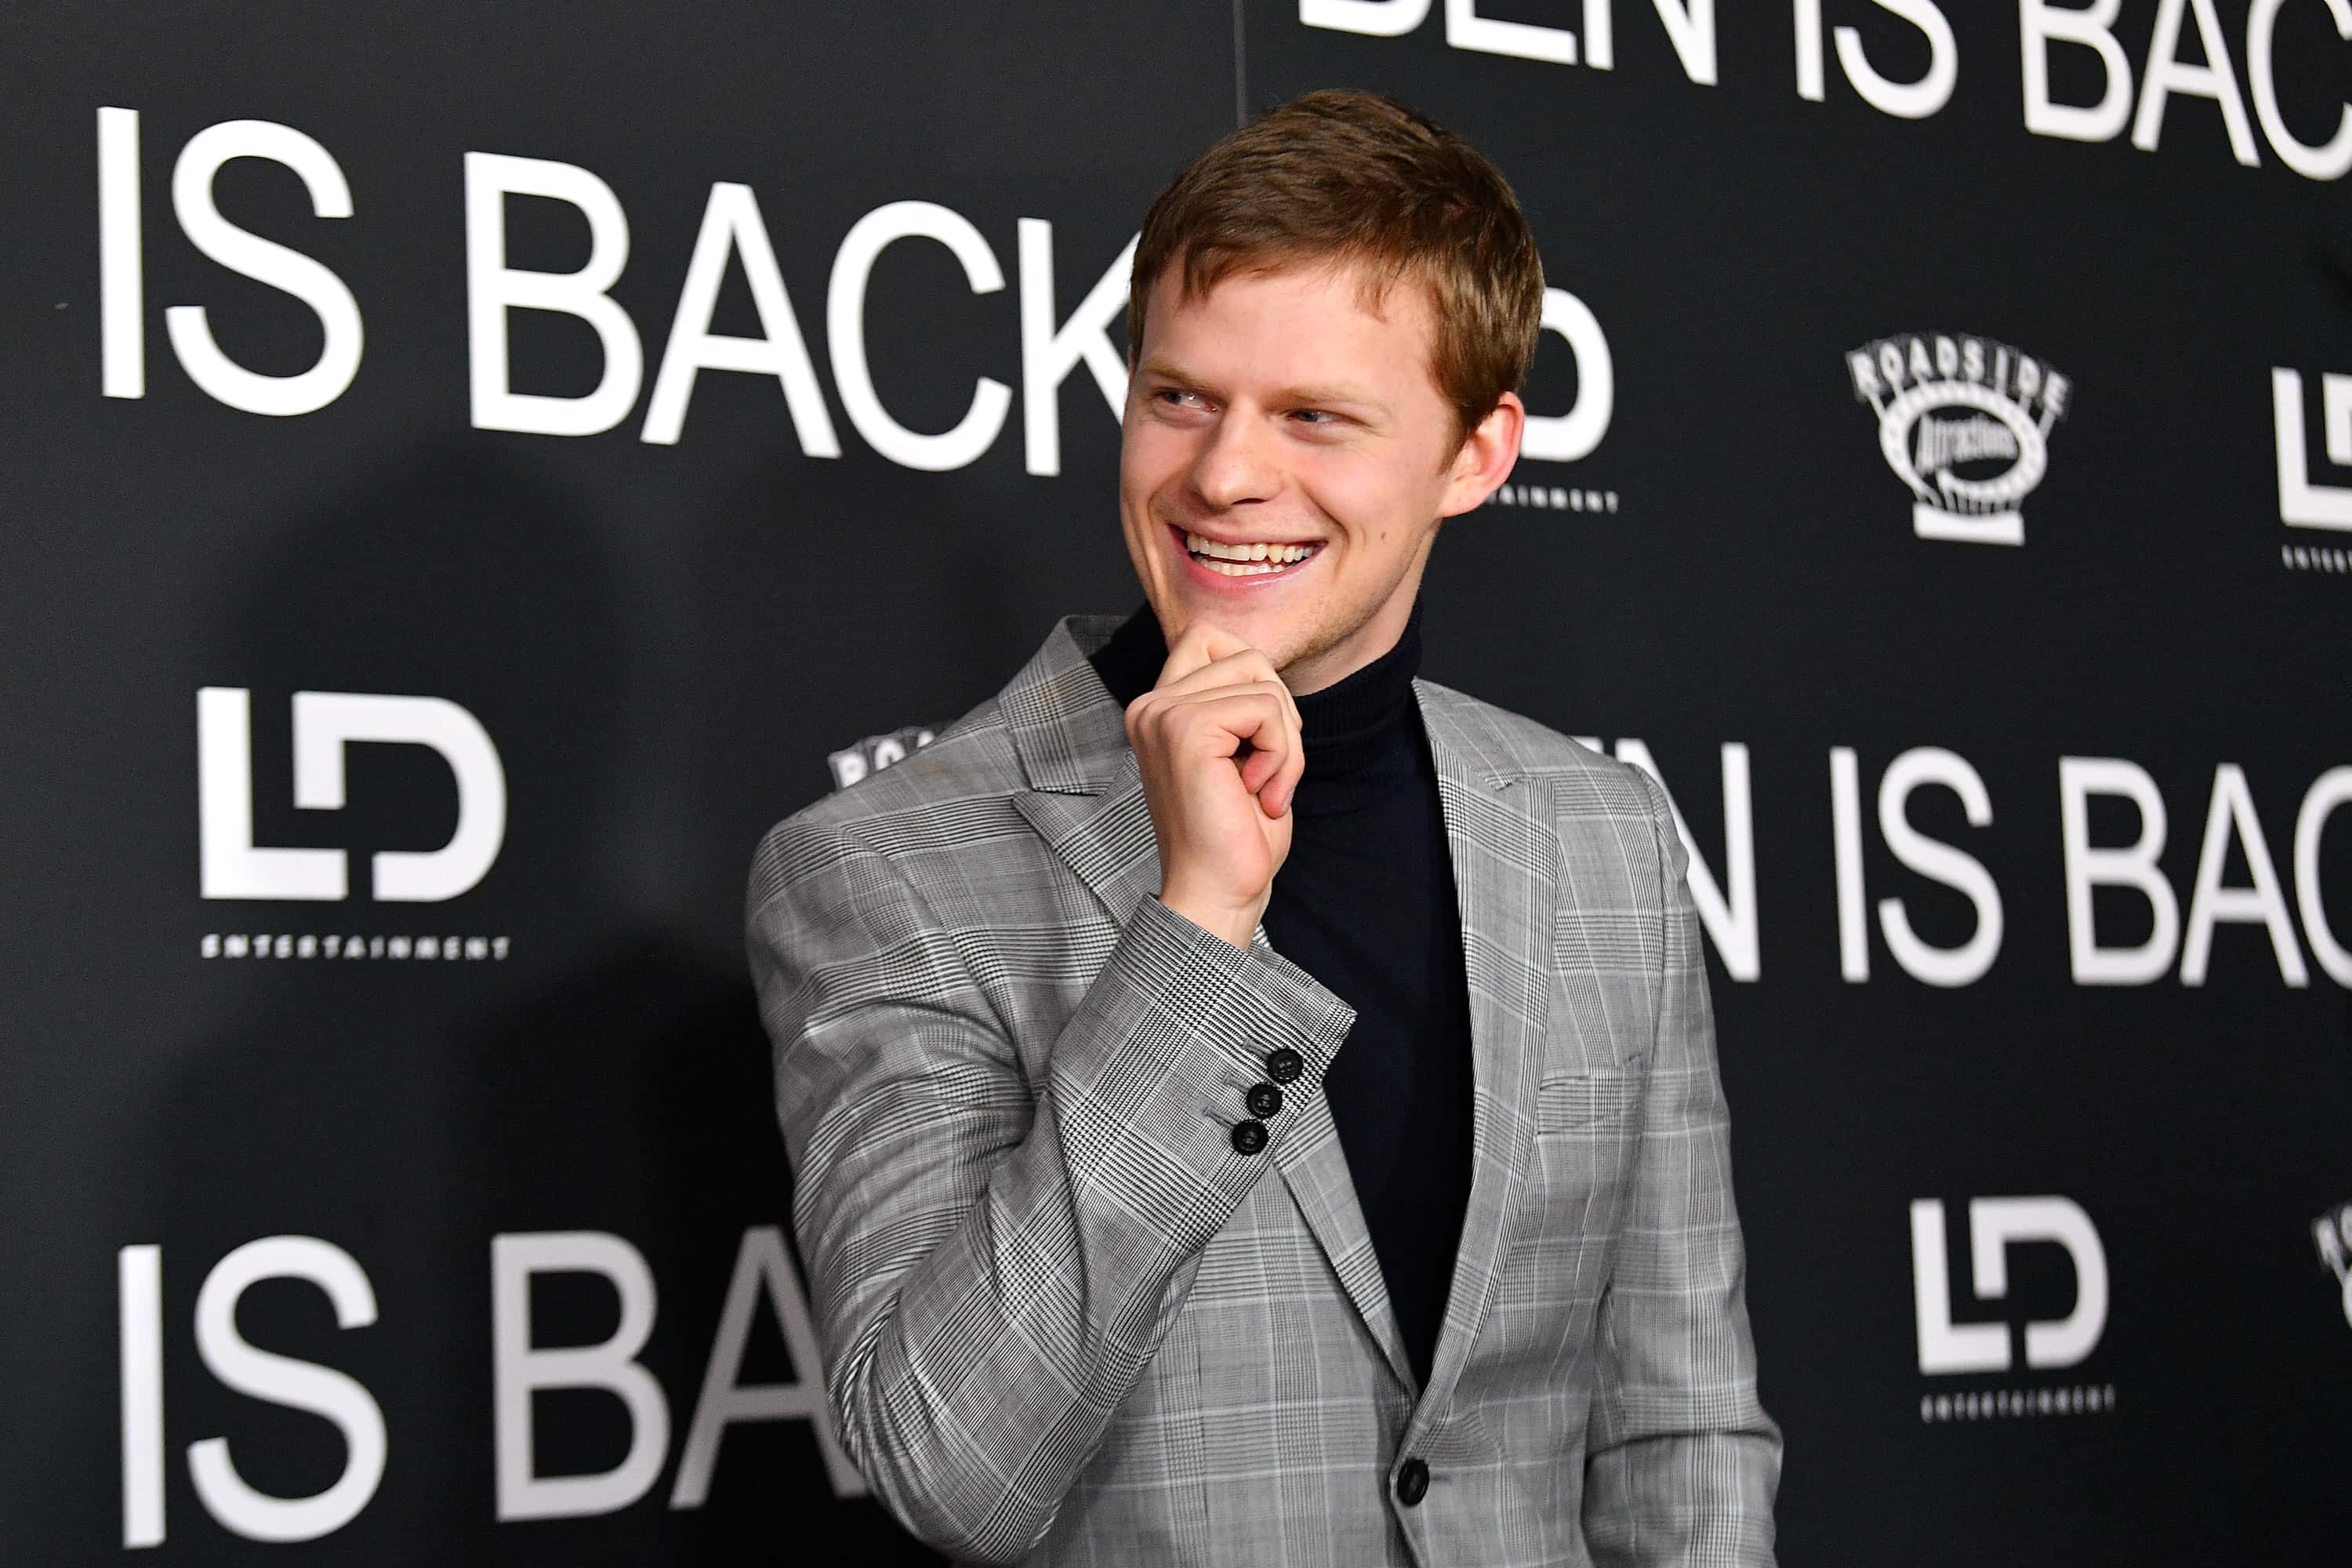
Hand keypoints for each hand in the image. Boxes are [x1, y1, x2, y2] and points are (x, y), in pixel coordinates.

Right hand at [1124, 621, 1304, 949]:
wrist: (1219, 892)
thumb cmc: (1236, 834)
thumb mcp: (1241, 753)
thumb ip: (1239, 703)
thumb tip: (1265, 662)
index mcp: (1157, 710)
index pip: (1208, 637)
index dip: (1253, 677)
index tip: (1257, 740)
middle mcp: (1151, 706)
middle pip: (1246, 655)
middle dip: (1279, 712)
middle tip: (1268, 770)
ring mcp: (1164, 716)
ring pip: (1263, 683)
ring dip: (1286, 742)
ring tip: (1263, 788)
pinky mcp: (1187, 731)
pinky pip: (1266, 709)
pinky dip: (1284, 754)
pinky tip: (1261, 793)